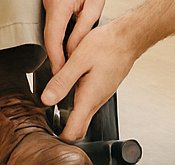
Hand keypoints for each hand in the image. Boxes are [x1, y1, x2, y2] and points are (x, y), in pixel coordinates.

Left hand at [39, 16, 140, 141]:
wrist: (128, 38)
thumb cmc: (107, 45)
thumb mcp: (79, 60)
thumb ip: (62, 81)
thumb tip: (47, 99)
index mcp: (89, 97)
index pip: (74, 131)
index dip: (60, 136)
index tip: (47, 133)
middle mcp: (97, 100)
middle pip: (80, 127)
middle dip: (65, 131)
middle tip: (48, 124)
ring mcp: (102, 95)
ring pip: (85, 115)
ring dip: (70, 117)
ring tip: (54, 108)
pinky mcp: (104, 88)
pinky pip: (89, 103)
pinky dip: (78, 104)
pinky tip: (70, 90)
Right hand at [42, 0, 110, 71]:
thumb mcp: (95, 5)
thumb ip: (82, 30)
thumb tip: (74, 50)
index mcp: (60, 2)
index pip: (52, 38)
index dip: (55, 58)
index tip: (60, 71)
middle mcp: (49, 0)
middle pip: (48, 35)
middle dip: (55, 54)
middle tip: (64, 71)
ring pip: (50, 27)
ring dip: (57, 43)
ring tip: (68, 59)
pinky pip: (52, 19)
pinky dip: (58, 31)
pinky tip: (67, 40)